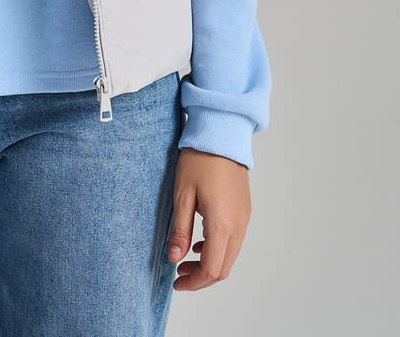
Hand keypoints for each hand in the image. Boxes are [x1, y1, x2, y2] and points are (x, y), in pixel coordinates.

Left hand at [167, 148, 251, 290]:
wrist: (221, 134)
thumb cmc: (199, 160)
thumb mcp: (182, 195)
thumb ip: (180, 230)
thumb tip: (174, 258)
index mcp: (222, 224)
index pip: (212, 269)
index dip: (194, 282)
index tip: (177, 283)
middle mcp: (238, 225)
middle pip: (224, 267)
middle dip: (202, 277)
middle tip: (179, 275)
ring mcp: (244, 217)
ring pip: (230, 255)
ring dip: (210, 263)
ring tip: (186, 258)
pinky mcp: (244, 209)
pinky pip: (234, 240)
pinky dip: (218, 248)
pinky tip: (200, 241)